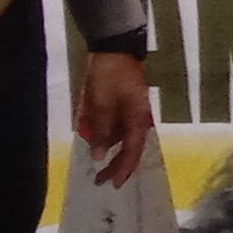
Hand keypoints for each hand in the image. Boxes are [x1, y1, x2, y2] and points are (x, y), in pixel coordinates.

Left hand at [74, 52, 155, 184]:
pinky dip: (107, 136)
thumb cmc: (109, 76)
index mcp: (137, 119)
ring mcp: (131, 111)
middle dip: (117, 165)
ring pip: (122, 138)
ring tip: (96, 164)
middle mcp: (137, 118)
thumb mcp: (101, 104)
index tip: (114, 184)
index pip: (132, 150)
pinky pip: (116, 127)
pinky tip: (95, 140)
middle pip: (130, 147)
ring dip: (110, 151)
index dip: (123, 168)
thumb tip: (99, 156)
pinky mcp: (123, 105)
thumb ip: (100, 130)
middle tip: (101, 180)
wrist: (115, 48)